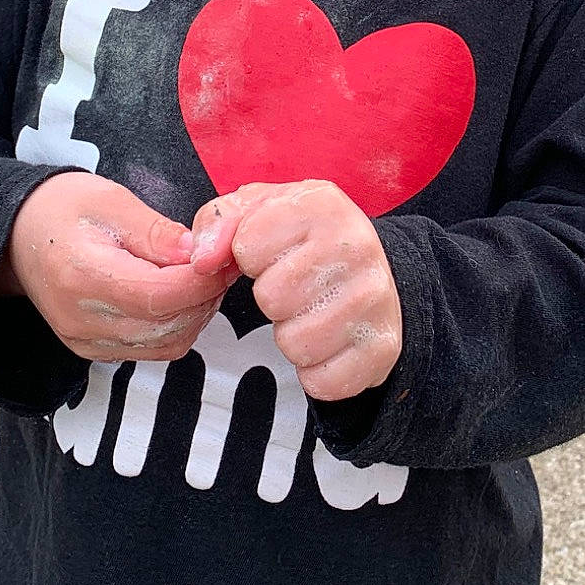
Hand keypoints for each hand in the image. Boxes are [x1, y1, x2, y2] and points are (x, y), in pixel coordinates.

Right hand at [0, 173, 240, 363]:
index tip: (223, 257)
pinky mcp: (93, 351)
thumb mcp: (110, 201)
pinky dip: (176, 325)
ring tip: (199, 276)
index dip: (202, 280)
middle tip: (219, 263)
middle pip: (168, 326)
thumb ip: (157, 231)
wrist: (15, 236)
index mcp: (84, 277)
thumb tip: (199, 255)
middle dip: (205, 295)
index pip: (160, 296)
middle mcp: (83, 320)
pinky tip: (178, 294)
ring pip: (167, 344)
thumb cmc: (60, 209)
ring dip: (195, 313)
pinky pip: (152, 350)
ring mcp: (86, 342)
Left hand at [189, 179, 401, 401]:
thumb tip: (202, 260)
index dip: (248, 256)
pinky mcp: (382, 347)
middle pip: (271, 298)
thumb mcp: (258, 211)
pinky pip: (321, 380)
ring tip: (312, 310)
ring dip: (292, 335)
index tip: (273, 252)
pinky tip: (330, 341)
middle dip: (272, 298)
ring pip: (294, 343)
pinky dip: (316, 370)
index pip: (247, 247)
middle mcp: (358, 247)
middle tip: (295, 286)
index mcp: (322, 204)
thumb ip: (217, 223)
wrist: (372, 269)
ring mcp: (376, 298)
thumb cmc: (305, 239)